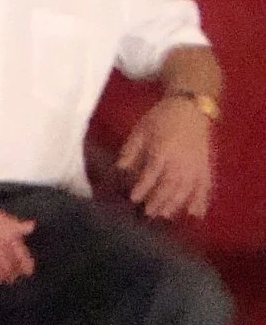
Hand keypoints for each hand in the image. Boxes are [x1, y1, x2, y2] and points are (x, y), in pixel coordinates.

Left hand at [118, 95, 212, 218]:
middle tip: (148, 214)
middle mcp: (181, 160)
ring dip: (176, 204)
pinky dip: (201, 201)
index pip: (152, 172)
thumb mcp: (140, 130)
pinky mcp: (205, 166)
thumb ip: (130, 150)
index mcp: (163, 149)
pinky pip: (205, 186)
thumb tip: (119, 169)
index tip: (133, 198)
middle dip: (159, 200)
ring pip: (187, 189)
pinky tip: (196, 214)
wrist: (190, 108)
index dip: (143, 186)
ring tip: (166, 216)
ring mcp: (196, 165)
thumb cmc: (161, 118)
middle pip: (170, 185)